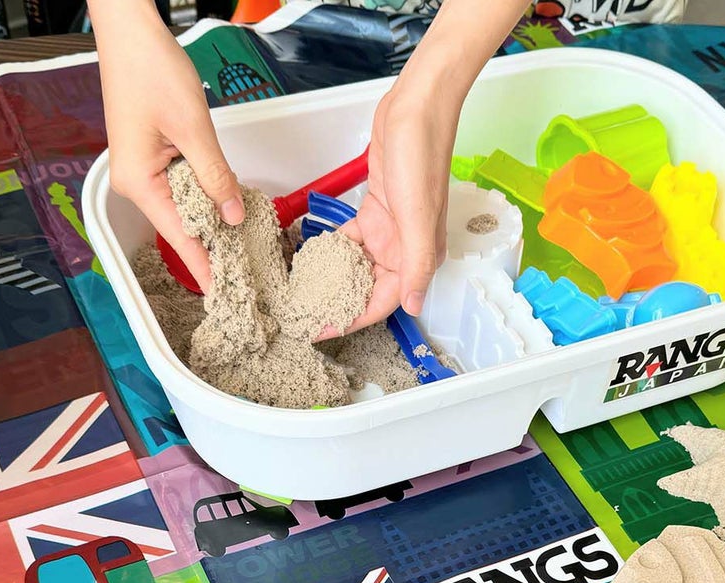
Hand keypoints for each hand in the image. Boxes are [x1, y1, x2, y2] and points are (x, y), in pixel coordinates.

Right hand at [91, 0, 243, 293]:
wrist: (130, 31)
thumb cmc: (150, 69)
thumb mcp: (193, 129)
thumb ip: (215, 177)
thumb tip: (233, 215)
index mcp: (140, 183)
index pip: (179, 237)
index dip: (203, 266)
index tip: (220, 293)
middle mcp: (137, 183)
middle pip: (181, 226)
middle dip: (212, 246)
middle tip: (243, 271)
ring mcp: (143, 171)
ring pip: (184, 207)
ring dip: (210, 219)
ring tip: (239, 243)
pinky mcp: (152, 158)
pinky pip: (181, 188)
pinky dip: (203, 196)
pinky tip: (224, 203)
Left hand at [334, 0, 528, 333]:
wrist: (416, 109)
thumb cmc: (421, 157)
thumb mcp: (418, 217)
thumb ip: (416, 266)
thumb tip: (414, 306)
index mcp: (417, 258)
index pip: (382, 303)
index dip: (351, 321)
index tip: (321, 331)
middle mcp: (404, 250)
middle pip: (366, 290)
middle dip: (337, 305)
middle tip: (304, 314)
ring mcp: (389, 231)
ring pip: (357, 267)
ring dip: (332, 280)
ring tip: (303, 291)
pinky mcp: (375, 211)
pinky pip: (350, 241)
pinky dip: (332, 249)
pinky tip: (312, 256)